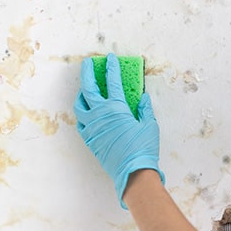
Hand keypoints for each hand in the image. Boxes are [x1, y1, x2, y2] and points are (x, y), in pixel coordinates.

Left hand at [74, 53, 164, 208]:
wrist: (132, 172)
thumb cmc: (143, 148)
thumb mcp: (150, 125)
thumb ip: (145, 109)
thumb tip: (142, 98)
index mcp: (116, 108)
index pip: (112, 82)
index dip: (112, 68)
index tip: (111, 58)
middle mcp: (100, 114)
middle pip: (88, 88)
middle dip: (87, 72)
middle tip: (89, 63)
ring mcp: (92, 127)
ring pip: (80, 105)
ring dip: (82, 94)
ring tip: (86, 89)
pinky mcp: (90, 139)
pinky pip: (81, 122)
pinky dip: (83, 114)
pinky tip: (87, 112)